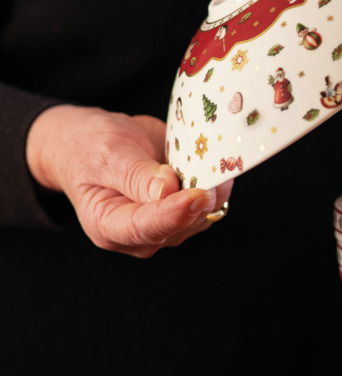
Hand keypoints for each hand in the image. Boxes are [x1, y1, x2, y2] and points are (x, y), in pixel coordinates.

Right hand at [25, 105, 233, 256]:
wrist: (94, 141)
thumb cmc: (89, 148)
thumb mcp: (106, 155)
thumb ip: (137, 175)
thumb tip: (169, 189)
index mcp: (108, 226)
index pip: (146, 228)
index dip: (175, 213)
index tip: (197, 194)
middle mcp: (141, 233)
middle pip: (182, 225)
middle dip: (199, 197)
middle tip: (210, 164)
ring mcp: (168, 224)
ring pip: (204, 214)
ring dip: (212, 187)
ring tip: (206, 156)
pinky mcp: (187, 211)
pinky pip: (214, 201)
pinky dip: (217, 182)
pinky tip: (211, 162)